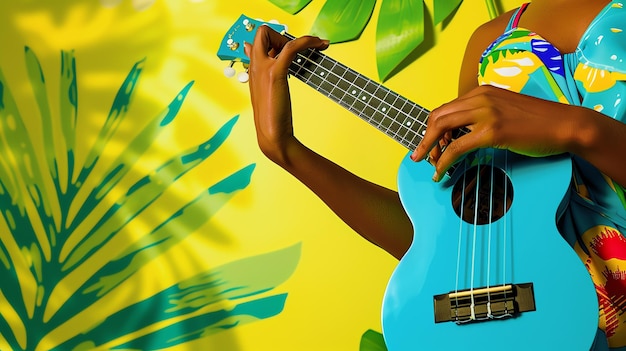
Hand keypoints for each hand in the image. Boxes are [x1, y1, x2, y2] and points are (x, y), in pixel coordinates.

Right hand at [244, 25, 328, 164]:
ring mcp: (263, 68)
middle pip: (263, 32)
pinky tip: (320, 45)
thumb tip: (263, 62)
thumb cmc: (273, 117)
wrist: (272, 135)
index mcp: (252, 70)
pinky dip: (307, 41)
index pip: (258, 40)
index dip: (275, 40)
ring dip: (299, 36)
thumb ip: (265, 74)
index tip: (292, 49)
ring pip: (275, 35)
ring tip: (317, 44)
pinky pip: (292, 46)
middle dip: (283, 35)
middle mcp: (255, 66)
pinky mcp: (275, 73)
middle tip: (300, 49)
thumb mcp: (267, 92)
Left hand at [411, 85, 578, 180]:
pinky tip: (441, 172)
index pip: (445, 108)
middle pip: (437, 117)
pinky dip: (444, 161)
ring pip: (442, 129)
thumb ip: (482, 116)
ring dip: (430, 149)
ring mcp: (486, 113)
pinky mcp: (492, 131)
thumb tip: (461, 133)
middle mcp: (480, 98)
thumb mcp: (504, 110)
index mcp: (481, 92)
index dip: (432, 128)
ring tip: (429, 165)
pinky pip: (456, 147)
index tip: (430, 145)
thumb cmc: (537, 122)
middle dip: (425, 138)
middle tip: (421, 156)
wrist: (564, 124)